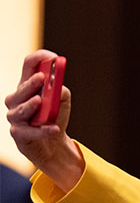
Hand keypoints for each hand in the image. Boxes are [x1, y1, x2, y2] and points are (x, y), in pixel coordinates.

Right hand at [6, 50, 83, 190]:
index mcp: (28, 86)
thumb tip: (56, 85)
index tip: (53, 58)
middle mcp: (17, 99)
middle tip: (41, 78)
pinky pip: (29, 131)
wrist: (53, 144)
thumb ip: (60, 91)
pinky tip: (54, 128)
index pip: (29, 66)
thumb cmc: (55, 118)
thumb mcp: (61, 102)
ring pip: (20, 110)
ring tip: (40, 101)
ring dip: (30, 105)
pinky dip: (42, 130)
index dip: (39, 59)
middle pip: (21, 88)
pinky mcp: (18, 134)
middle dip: (30, 83)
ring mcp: (16, 117)